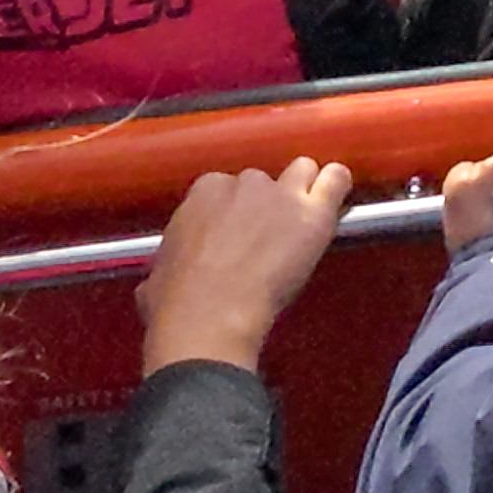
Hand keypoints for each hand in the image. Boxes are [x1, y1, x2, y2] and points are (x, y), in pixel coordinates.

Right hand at [130, 157, 357, 379]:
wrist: (208, 318)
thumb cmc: (175, 304)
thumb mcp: (155, 277)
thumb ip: (167, 264)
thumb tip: (158, 281)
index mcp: (203, 193)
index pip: (225, 188)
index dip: (234, 213)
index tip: (236, 236)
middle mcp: (242, 183)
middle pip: (263, 182)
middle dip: (266, 206)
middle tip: (266, 240)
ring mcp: (279, 194)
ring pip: (301, 173)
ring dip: (302, 192)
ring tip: (302, 221)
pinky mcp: (311, 213)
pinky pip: (334, 180)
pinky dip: (337, 186)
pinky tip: (337, 197)